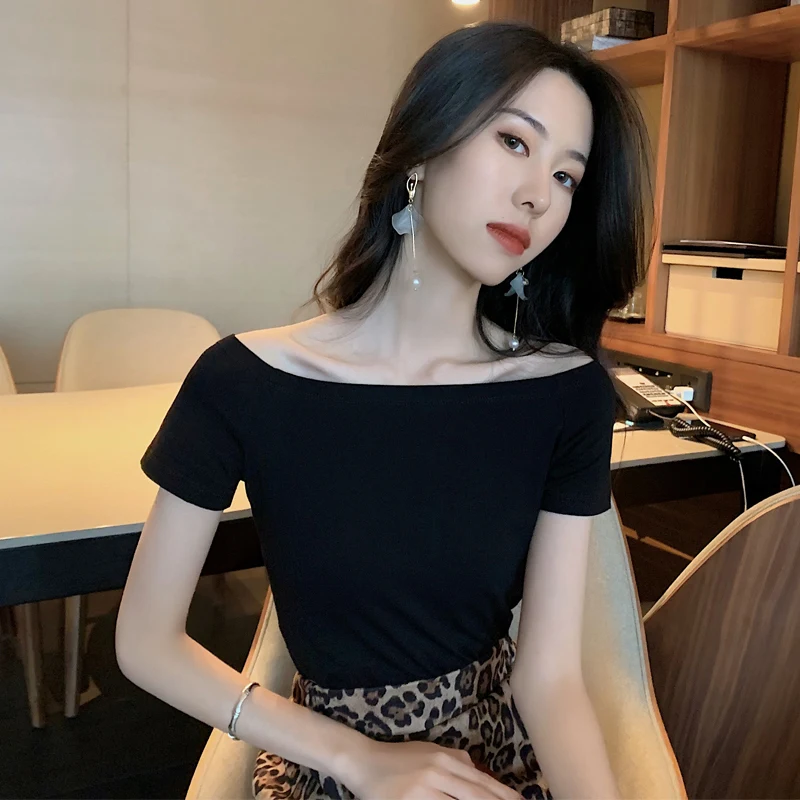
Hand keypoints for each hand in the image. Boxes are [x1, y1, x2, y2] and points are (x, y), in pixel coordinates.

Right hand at [345, 738, 522, 799]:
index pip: (482, 782)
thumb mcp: (429, 751)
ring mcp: (424, 788)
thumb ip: (454, 758)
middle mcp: (438, 771)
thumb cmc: (397, 758)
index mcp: (445, 758)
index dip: (503, 796)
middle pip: (476, 795)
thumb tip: (477, 769)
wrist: (362, 760)